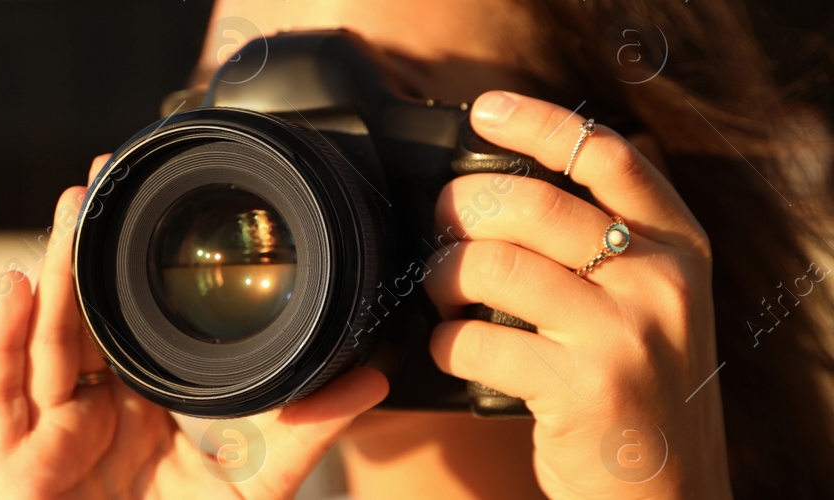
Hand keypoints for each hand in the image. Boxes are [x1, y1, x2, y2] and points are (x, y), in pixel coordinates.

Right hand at [0, 155, 388, 498]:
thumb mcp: (248, 494)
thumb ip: (302, 437)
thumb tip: (372, 377)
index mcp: (133, 408)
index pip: (125, 322)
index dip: (127, 264)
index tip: (144, 200)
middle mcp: (84, 411)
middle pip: (80, 317)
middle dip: (85, 248)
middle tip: (98, 177)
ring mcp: (45, 435)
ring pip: (45, 343)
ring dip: (54, 273)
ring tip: (72, 212)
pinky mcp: (10, 466)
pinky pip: (1, 398)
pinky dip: (2, 344)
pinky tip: (16, 287)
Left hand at [425, 91, 728, 498]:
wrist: (667, 490)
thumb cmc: (636, 385)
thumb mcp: (652, 300)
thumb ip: (607, 241)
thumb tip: (506, 182)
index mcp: (681, 244)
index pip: (608, 156)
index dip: (540, 123)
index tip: (486, 110)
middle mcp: (663, 281)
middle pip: (531, 205)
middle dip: (460, 210)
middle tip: (440, 230)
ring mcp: (627, 333)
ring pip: (493, 268)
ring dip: (443, 278)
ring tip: (441, 294)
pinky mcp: (586, 387)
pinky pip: (476, 341)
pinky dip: (445, 345)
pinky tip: (455, 352)